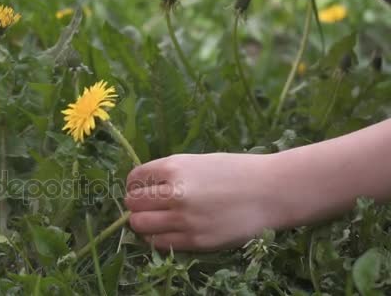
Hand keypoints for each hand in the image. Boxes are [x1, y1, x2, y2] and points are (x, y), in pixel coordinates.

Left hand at [124, 153, 275, 250]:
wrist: (271, 191)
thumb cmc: (235, 172)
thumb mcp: (197, 162)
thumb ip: (169, 173)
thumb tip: (142, 186)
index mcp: (175, 167)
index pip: (134, 179)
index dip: (133, 186)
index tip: (139, 190)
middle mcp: (175, 192)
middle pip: (133, 203)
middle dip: (136, 205)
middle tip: (146, 207)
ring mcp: (185, 219)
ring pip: (140, 225)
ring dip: (142, 224)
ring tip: (154, 221)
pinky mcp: (196, 241)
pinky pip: (159, 243)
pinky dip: (157, 238)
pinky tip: (167, 232)